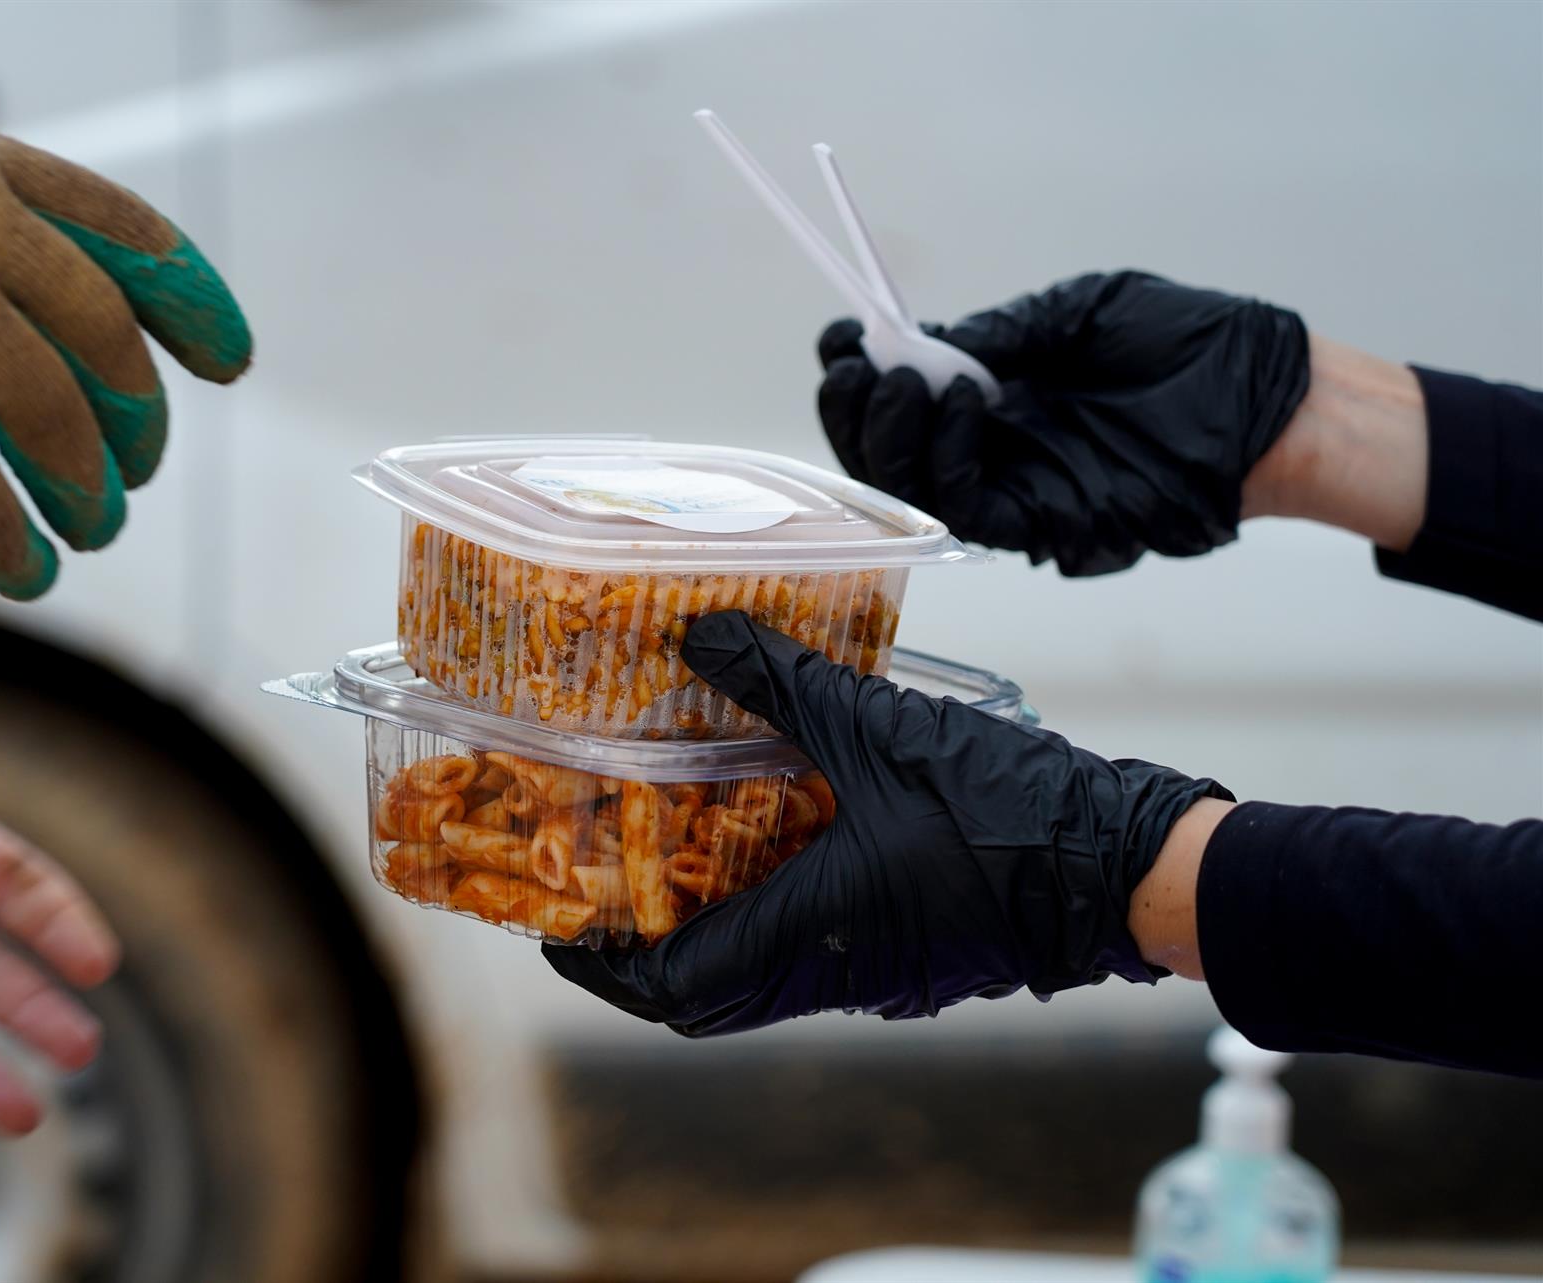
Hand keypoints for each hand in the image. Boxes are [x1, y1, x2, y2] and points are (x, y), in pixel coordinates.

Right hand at [0, 73, 252, 598]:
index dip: (190, 304)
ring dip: (87, 489)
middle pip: (106, 336)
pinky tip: (25, 574)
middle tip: (143, 467)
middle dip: (139, 415)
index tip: (229, 360)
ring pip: (59, 416)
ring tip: (94, 531)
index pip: (124, 232)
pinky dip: (8, 539)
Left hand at [542, 612, 1229, 1035]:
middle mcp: (829, 974)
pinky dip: (763, 915)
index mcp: (809, 934)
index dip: (601, 964)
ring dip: (703, 931)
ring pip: (757, 977)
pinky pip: (808, 956)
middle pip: (703, 994)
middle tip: (602, 885)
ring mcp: (872, 976)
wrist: (1124, 866)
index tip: (555, 922)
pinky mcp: (908, 958)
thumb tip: (694, 631)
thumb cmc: (1003, 812)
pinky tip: (763, 842)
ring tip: (668, 857)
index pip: (673, 985)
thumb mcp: (879, 728)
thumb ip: (781, 680)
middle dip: (640, 950)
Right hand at [817, 271, 1309, 574]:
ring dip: (890, 432)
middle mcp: (995, 445)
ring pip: (911, 485)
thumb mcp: (1080, 312)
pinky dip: (947, 455)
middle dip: (856, 409)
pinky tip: (965, 401)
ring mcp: (1015, 486)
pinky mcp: (1041, 522)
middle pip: (890, 448)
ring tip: (902, 379)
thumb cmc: (1193, 348)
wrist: (1271, 402)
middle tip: (853, 366)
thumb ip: (1002, 332)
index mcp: (998, 391)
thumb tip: (926, 344)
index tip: (842, 338)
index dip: (862, 372)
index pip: (906, 395)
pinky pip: (964, 505)